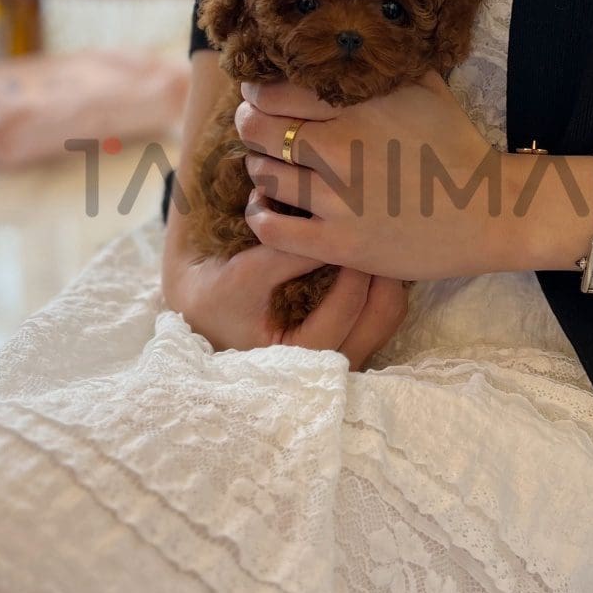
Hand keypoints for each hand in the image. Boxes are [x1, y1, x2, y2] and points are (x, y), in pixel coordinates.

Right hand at [160, 212, 407, 370]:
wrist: (204, 315)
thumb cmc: (219, 297)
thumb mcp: (244, 275)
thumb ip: (286, 256)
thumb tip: (332, 230)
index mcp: (301, 357)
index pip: (347, 308)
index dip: (354, 263)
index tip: (354, 227)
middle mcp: (329, 365)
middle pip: (382, 316)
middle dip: (382, 271)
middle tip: (374, 231)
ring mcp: (344, 358)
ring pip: (388, 316)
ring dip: (386, 277)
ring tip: (374, 241)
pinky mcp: (349, 344)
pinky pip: (381, 315)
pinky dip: (381, 286)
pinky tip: (368, 258)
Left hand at [235, 70, 519, 280]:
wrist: (492, 214)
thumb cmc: (457, 146)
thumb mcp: (426, 87)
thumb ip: (383, 61)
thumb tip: (352, 30)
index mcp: (359, 104)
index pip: (274, 90)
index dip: (257, 91)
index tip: (260, 95)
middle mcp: (342, 147)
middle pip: (258, 128)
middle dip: (250, 125)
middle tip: (257, 129)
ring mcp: (338, 198)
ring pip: (262, 174)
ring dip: (258, 168)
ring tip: (269, 166)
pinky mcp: (339, 242)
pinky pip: (271, 226)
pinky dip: (259, 213)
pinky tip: (268, 207)